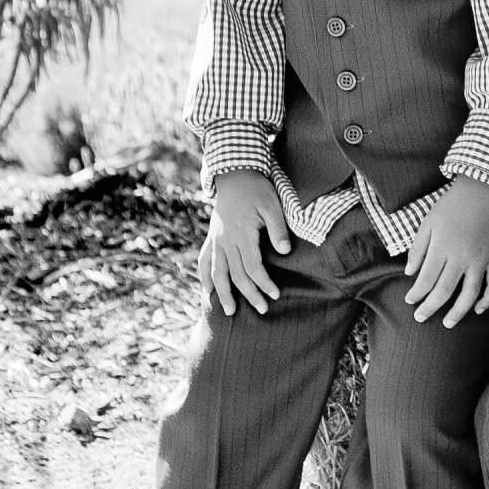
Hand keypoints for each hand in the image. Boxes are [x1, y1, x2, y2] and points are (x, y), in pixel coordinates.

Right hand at [201, 170, 290, 315]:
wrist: (234, 176)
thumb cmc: (257, 190)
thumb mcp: (272, 205)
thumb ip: (278, 228)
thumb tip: (284, 251)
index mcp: (241, 234)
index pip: (253, 267)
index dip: (263, 283)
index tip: (275, 295)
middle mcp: (225, 241)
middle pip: (235, 275)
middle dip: (249, 295)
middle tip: (262, 310)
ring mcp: (216, 240)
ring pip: (216, 273)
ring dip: (222, 294)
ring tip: (228, 312)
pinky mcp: (212, 238)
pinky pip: (204, 262)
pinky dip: (204, 278)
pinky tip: (206, 292)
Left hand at [402, 176, 488, 326]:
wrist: (482, 191)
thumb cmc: (450, 206)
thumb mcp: (427, 223)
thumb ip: (418, 249)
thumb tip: (409, 273)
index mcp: (442, 247)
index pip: (426, 279)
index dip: (417, 294)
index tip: (410, 301)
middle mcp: (462, 257)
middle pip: (445, 291)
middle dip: (431, 308)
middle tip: (422, 318)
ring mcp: (481, 259)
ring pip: (470, 294)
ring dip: (458, 312)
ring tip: (449, 323)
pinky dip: (488, 300)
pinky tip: (479, 309)